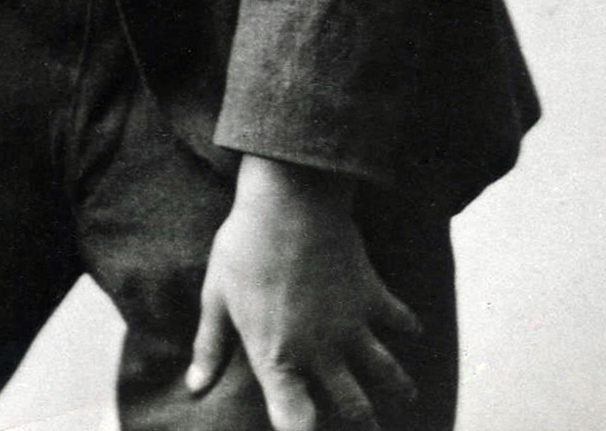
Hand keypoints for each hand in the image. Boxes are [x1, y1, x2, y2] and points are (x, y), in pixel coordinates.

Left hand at [186, 156, 418, 430]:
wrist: (290, 198)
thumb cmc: (246, 245)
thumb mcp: (217, 296)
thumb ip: (210, 346)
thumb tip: (194, 386)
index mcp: (278, 357)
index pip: (296, 422)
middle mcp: (321, 352)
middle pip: (354, 409)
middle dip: (364, 425)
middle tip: (368, 426)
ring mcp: (353, 326)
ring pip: (388, 376)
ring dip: (398, 390)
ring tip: (404, 397)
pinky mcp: (373, 295)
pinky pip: (401, 321)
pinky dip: (408, 327)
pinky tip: (411, 330)